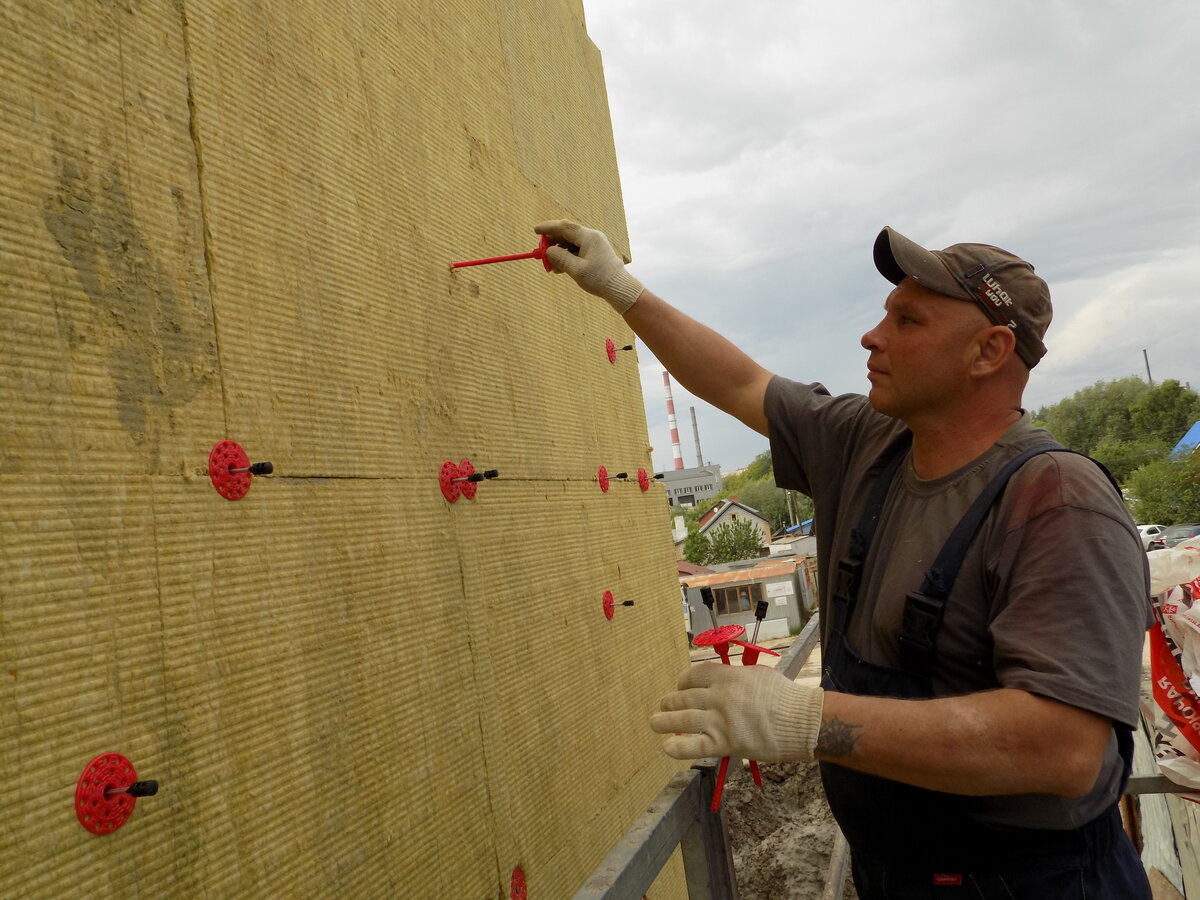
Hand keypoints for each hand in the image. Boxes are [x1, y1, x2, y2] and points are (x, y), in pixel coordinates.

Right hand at [534, 220, 644, 312]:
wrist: (620, 288)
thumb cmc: (599, 279)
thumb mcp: (576, 270)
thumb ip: (560, 258)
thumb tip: (548, 250)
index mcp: (588, 237)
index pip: (564, 227)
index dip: (548, 228)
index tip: (535, 230)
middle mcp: (592, 237)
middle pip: (567, 233)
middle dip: (552, 241)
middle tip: (541, 251)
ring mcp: (595, 244)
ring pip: (571, 243)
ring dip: (559, 251)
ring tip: (550, 264)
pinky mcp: (596, 252)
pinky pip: (578, 250)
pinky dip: (568, 256)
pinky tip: (560, 268)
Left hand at [649, 663, 823, 761]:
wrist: (801, 721)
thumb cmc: (785, 696)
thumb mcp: (758, 675)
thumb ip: (736, 677)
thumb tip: (721, 682)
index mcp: (727, 676)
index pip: (693, 676)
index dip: (682, 682)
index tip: (679, 687)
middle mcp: (718, 696)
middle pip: (684, 697)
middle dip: (670, 701)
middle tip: (664, 705)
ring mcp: (720, 720)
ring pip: (682, 720)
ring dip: (664, 721)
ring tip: (655, 722)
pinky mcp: (724, 744)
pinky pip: (694, 746)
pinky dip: (677, 747)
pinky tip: (667, 747)